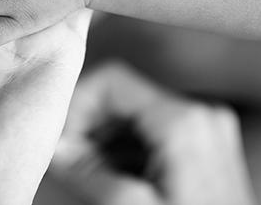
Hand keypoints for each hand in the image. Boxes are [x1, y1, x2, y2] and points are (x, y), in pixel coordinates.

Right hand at [52, 62, 255, 204]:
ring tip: (93, 179)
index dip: (76, 105)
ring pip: (134, 115)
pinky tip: (118, 182)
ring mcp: (206, 128)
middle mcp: (199, 113)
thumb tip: (53, 148)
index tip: (60, 141)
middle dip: (89, 128)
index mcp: (182, 121)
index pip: (111, 79)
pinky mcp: (205, 144)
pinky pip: (152, 132)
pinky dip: (126, 151)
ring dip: (105, 142)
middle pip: (122, 96)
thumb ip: (88, 174)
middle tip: (70, 166)